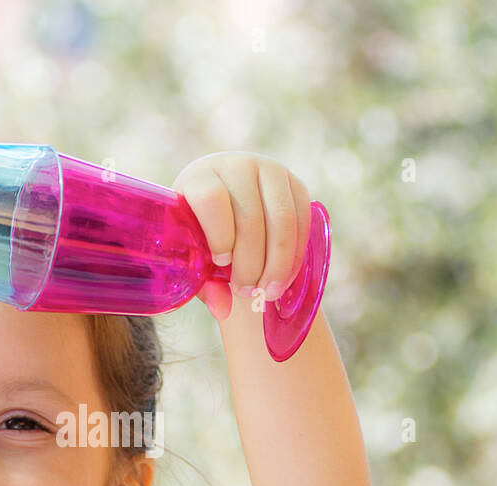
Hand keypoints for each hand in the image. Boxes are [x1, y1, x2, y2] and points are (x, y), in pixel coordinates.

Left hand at [171, 152, 311, 321]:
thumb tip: (223, 308)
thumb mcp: (194, 255)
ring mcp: (268, 170)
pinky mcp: (294, 183)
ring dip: (278, 263)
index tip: (220, 264)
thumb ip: (204, 282)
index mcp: (200, 177)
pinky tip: (284, 278)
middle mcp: (236, 166)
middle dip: (251, 263)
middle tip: (247, 293)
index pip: (212, 199)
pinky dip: (295, 254)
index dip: (219, 235)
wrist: (226, 205)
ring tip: (268, 292)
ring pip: (281, 219)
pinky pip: (301, 220)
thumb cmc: (202, 234)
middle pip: (250, 217)